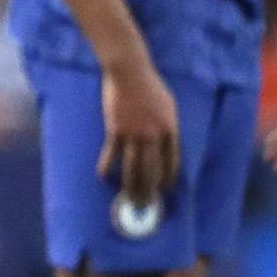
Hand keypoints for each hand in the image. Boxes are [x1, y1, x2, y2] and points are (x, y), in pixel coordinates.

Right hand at [98, 55, 179, 211]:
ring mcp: (134, 134)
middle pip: (153, 169)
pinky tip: (104, 177)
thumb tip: (165, 143)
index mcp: (171, 130)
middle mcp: (154, 136)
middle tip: (146, 203)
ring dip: (131, 185)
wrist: (130, 73)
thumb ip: (168, 125)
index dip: (169, 177)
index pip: (173, 161)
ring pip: (133, 167)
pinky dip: (107, 167)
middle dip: (150, 188)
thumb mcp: (169, 106)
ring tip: (129, 198)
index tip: (166, 189)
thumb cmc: (151, 86)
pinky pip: (112, 154)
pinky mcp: (116, 130)